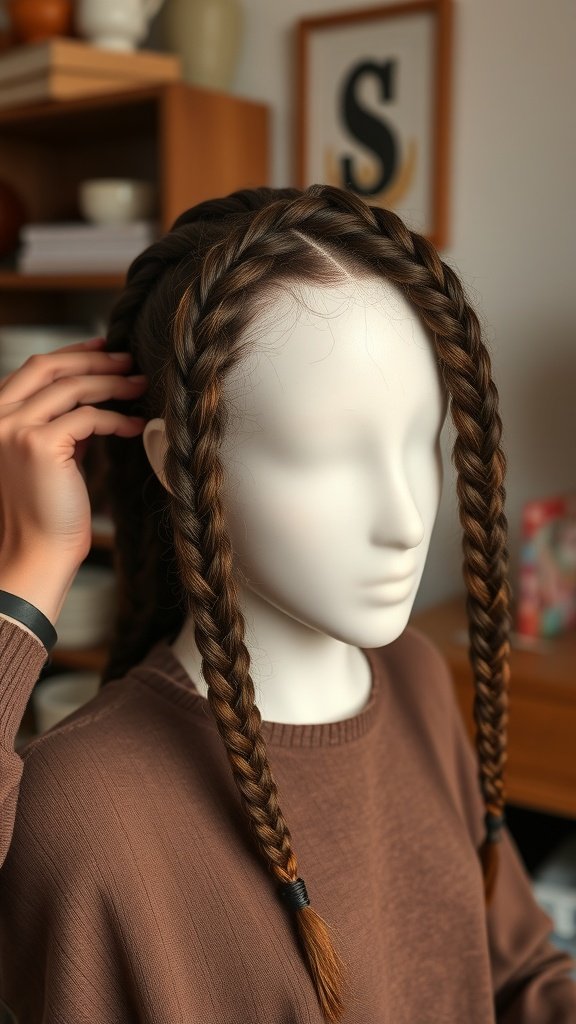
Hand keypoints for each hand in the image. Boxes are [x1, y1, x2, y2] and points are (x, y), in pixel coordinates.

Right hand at [0, 336, 147, 568]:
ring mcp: (14, 429)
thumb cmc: (47, 510)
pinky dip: (116, 417)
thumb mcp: (50, 454)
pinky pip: (88, 417)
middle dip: (95, 359)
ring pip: (72, 388)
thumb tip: (93, 392)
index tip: (106, 347)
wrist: (36, 553)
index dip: (73, 353)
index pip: (35, 368)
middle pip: (51, 367)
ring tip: (140, 385)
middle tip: (130, 360)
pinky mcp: (40, 445)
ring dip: (112, 383)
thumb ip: (60, 421)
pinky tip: (134, 424)